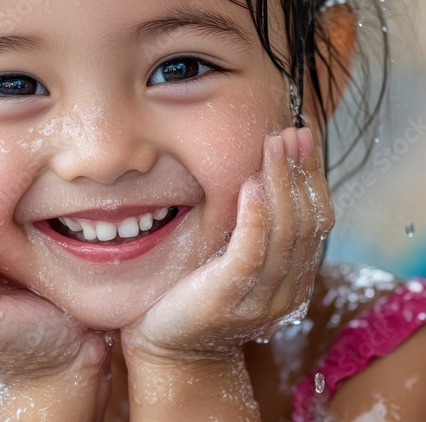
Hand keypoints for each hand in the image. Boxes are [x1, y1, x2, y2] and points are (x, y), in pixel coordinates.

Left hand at [121, 127, 332, 364]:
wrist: (166, 350)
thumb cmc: (188, 298)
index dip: (311, 176)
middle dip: (300, 172)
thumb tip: (252, 177)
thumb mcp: (225, 259)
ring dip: (280, 184)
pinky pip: (251, 251)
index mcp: (291, 278)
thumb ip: (246, 231)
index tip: (303, 137)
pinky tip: (251, 185)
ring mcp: (261, 297)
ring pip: (285, 232)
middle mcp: (286, 289)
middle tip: (291, 132)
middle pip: (306, 221)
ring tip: (273, 146)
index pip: (315, 220)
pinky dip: (255, 216)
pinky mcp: (229, 297)